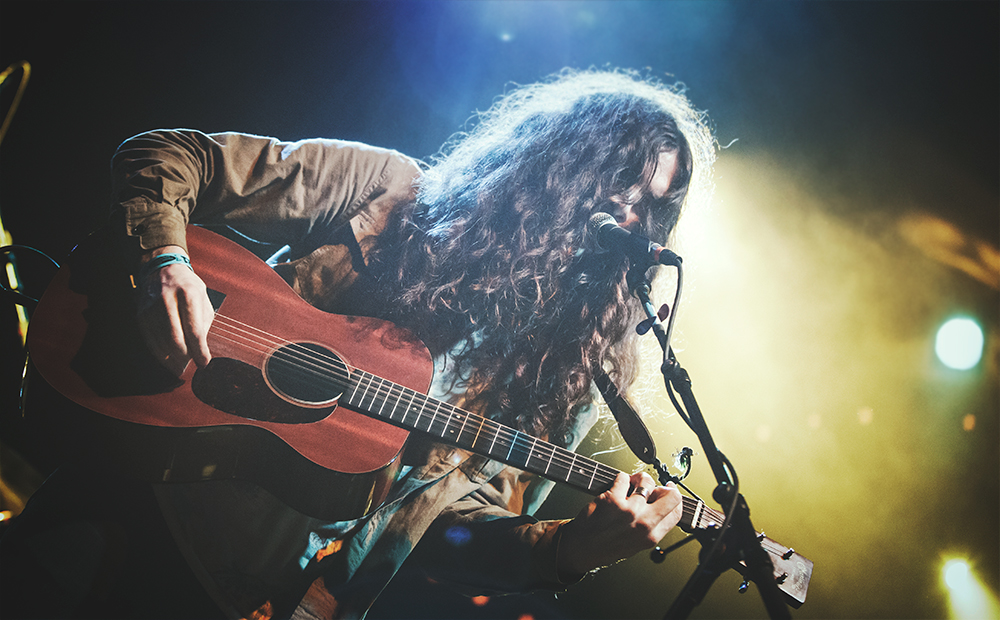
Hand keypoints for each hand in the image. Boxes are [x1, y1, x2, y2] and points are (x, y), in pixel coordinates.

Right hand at [136, 246, 213, 374]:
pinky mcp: (142, 315)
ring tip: (182, 366)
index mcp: (189, 294)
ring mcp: (151, 308)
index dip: (199, 351)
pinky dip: (160, 354)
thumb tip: (201, 350)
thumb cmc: (188, 286)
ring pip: (162, 342)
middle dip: (185, 357)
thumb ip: (203, 323)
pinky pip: (150, 340)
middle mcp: (168, 300)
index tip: (204, 363)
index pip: (194, 330)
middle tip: (192, 366)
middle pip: (176, 339)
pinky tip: (168, 359)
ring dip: (173, 359)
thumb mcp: (203, 299)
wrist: (162, 268)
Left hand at [557, 471, 682, 576]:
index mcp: (651, 537)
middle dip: (664, 487)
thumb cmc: (607, 546)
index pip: (676, 512)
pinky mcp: (612, 499)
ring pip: (646, 481)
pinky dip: (620, 479)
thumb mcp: (637, 544)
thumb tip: (662, 501)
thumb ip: (652, 525)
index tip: (669, 491)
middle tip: (653, 487)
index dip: (674, 498)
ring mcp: (629, 510)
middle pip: (670, 496)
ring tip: (630, 486)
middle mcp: (643, 524)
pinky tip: (616, 487)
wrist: (581, 548)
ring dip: (639, 479)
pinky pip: (624, 477)